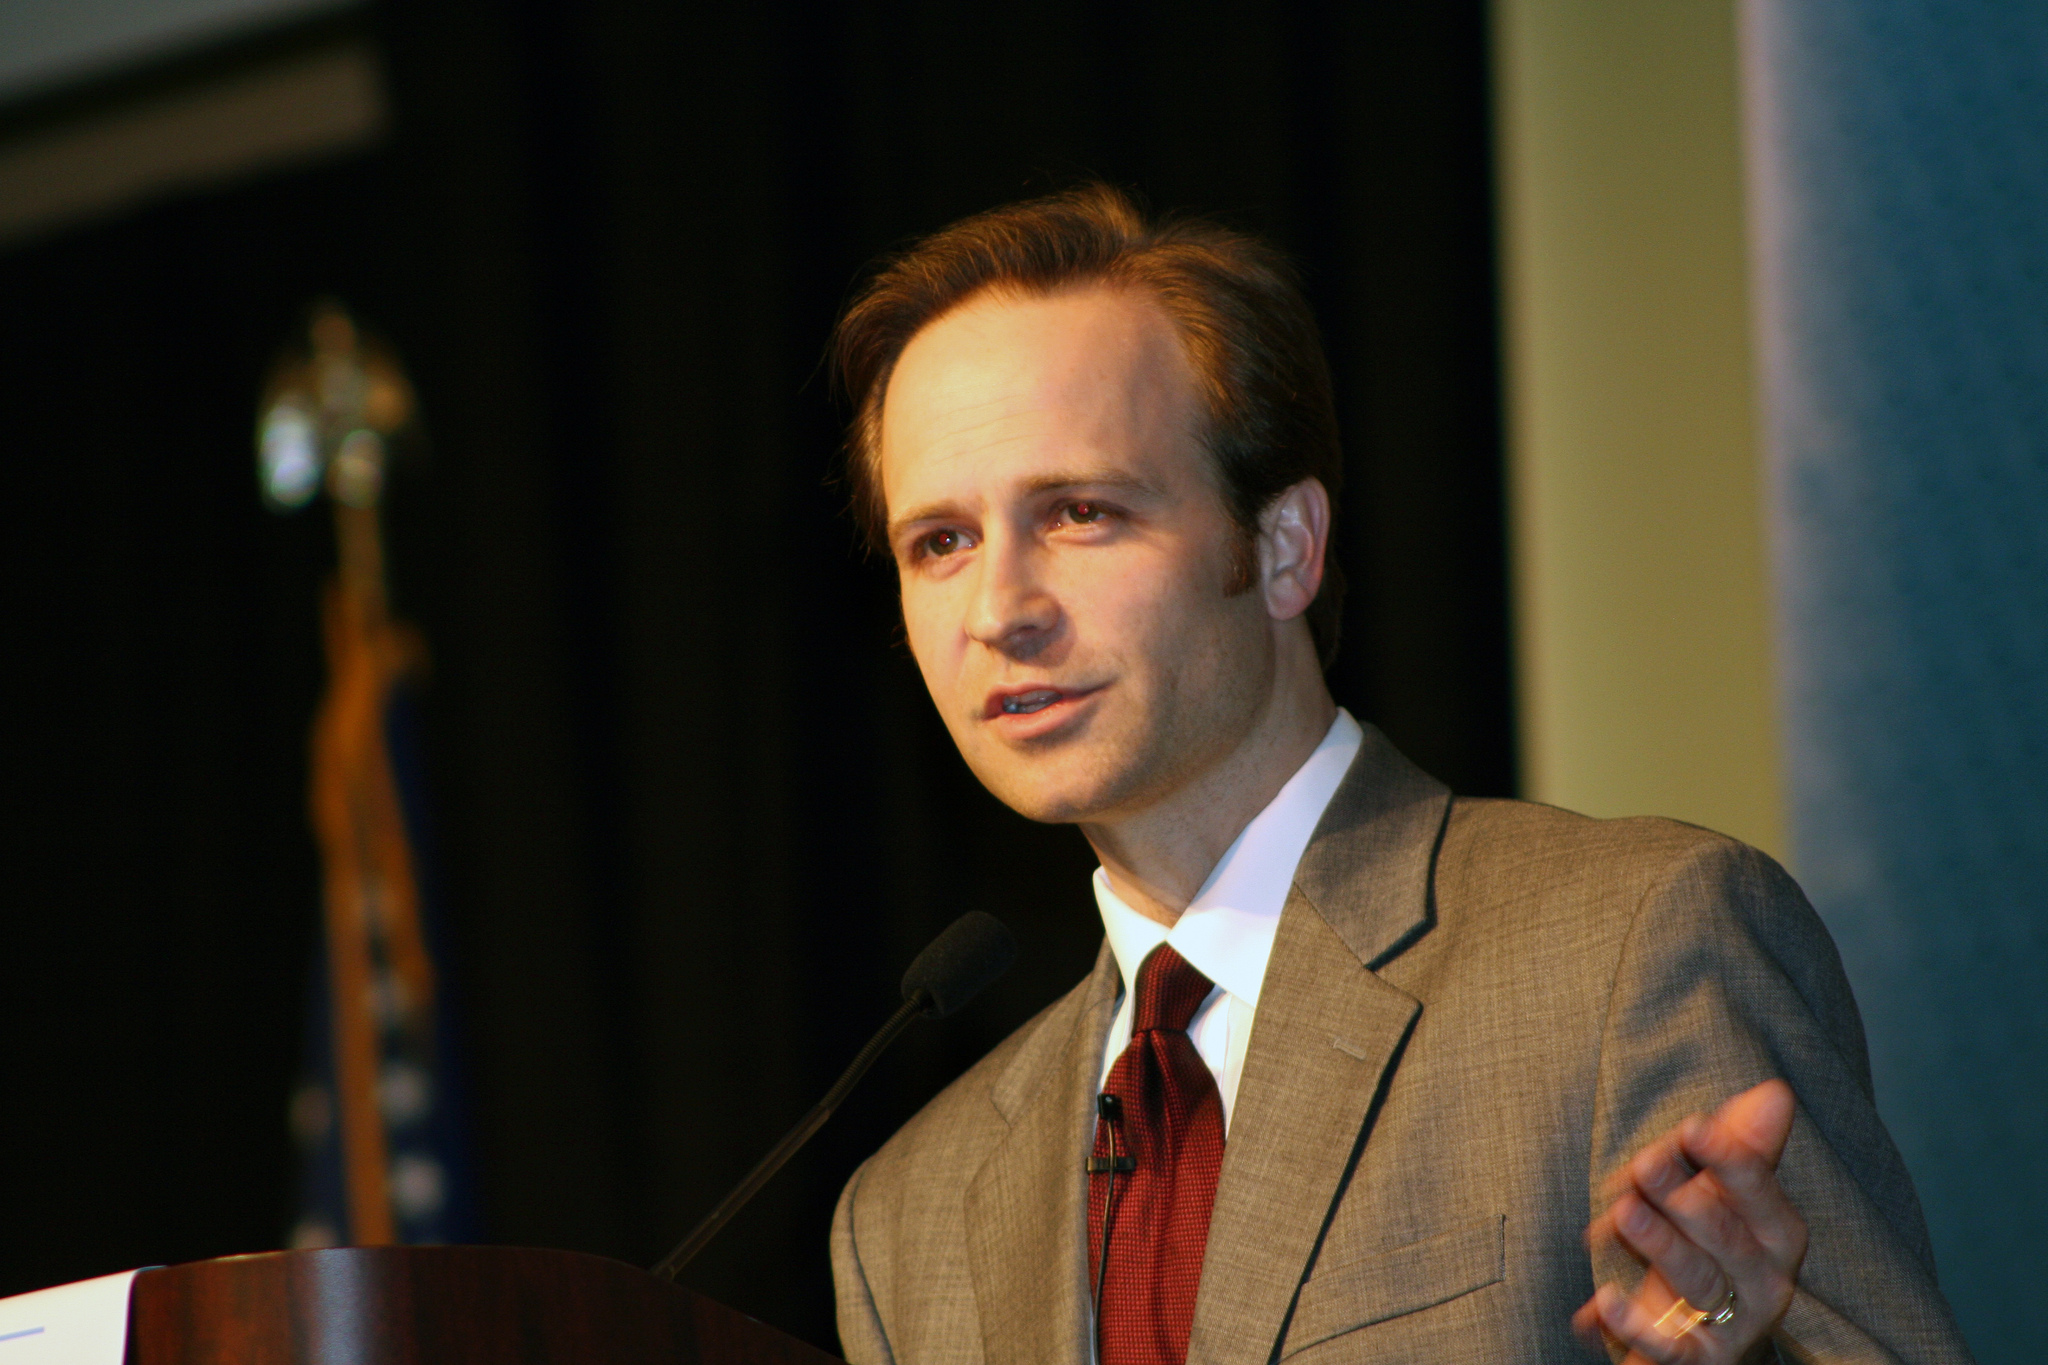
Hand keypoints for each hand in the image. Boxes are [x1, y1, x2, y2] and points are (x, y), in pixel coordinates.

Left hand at [1574, 1080, 1807, 1362]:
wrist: (1702, 1337)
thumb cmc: (1710, 1248)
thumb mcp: (1723, 1195)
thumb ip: (1740, 1147)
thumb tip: (1776, 1092)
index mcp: (1777, 1232)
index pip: (1759, 1189)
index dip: (1726, 1157)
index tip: (1692, 1127)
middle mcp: (1766, 1280)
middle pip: (1725, 1234)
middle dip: (1683, 1196)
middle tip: (1642, 1164)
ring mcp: (1733, 1323)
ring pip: (1698, 1281)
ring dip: (1659, 1244)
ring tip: (1622, 1212)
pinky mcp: (1698, 1358)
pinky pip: (1671, 1349)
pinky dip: (1634, 1328)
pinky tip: (1600, 1304)